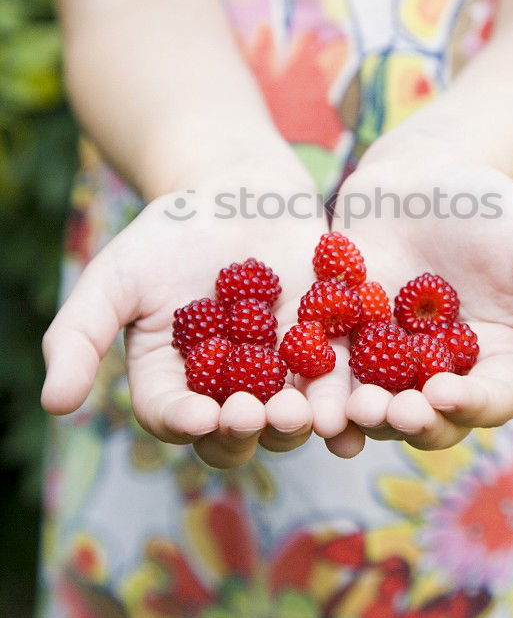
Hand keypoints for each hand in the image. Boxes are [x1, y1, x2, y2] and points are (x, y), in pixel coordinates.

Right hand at [41, 158, 346, 468]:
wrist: (237, 186)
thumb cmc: (169, 230)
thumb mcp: (116, 276)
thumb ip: (79, 334)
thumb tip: (52, 405)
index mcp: (175, 378)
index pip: (175, 415)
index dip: (185, 422)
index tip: (200, 418)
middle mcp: (228, 386)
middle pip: (238, 431)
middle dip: (248, 430)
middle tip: (257, 415)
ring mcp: (281, 370)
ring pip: (291, 414)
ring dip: (300, 421)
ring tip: (309, 413)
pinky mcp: (327, 346)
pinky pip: (338, 380)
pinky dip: (346, 395)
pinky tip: (355, 404)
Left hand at [313, 156, 512, 456]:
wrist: (422, 178)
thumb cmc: (492, 208)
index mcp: (500, 363)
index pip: (491, 398)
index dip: (471, 405)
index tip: (446, 395)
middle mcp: (445, 375)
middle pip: (428, 418)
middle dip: (407, 421)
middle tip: (385, 410)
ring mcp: (390, 366)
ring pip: (373, 406)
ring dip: (354, 417)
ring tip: (338, 413)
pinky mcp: (343, 345)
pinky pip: (328, 373)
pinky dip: (315, 388)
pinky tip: (298, 393)